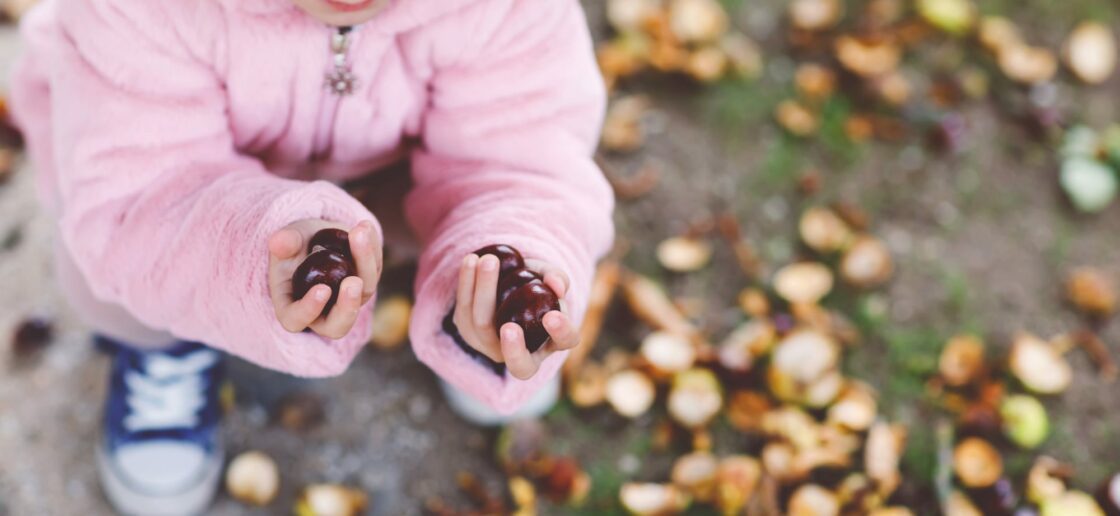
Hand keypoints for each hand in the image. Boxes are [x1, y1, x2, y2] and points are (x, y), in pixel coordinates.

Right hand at [268, 219, 381, 338]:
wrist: (315, 238)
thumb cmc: (293, 246)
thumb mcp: (286, 242)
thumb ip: (283, 244)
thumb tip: (278, 242)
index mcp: (293, 308)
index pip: (297, 320)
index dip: (309, 309)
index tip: (322, 289)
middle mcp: (323, 311)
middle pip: (338, 325)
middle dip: (348, 307)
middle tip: (354, 282)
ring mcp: (348, 300)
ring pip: (364, 292)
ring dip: (364, 262)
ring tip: (357, 233)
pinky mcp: (366, 283)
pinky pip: (374, 269)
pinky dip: (372, 247)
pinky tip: (364, 226)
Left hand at [453, 253, 578, 379]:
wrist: (506, 283)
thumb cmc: (536, 283)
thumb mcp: (548, 276)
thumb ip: (556, 277)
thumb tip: (556, 284)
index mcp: (553, 340)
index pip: (564, 342)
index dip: (560, 333)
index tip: (552, 316)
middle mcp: (525, 353)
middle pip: (519, 365)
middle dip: (513, 349)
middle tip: (509, 327)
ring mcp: (493, 347)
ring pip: (484, 327)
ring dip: (485, 291)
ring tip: (489, 260)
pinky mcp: (469, 333)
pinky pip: (465, 311)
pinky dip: (467, 282)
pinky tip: (471, 260)